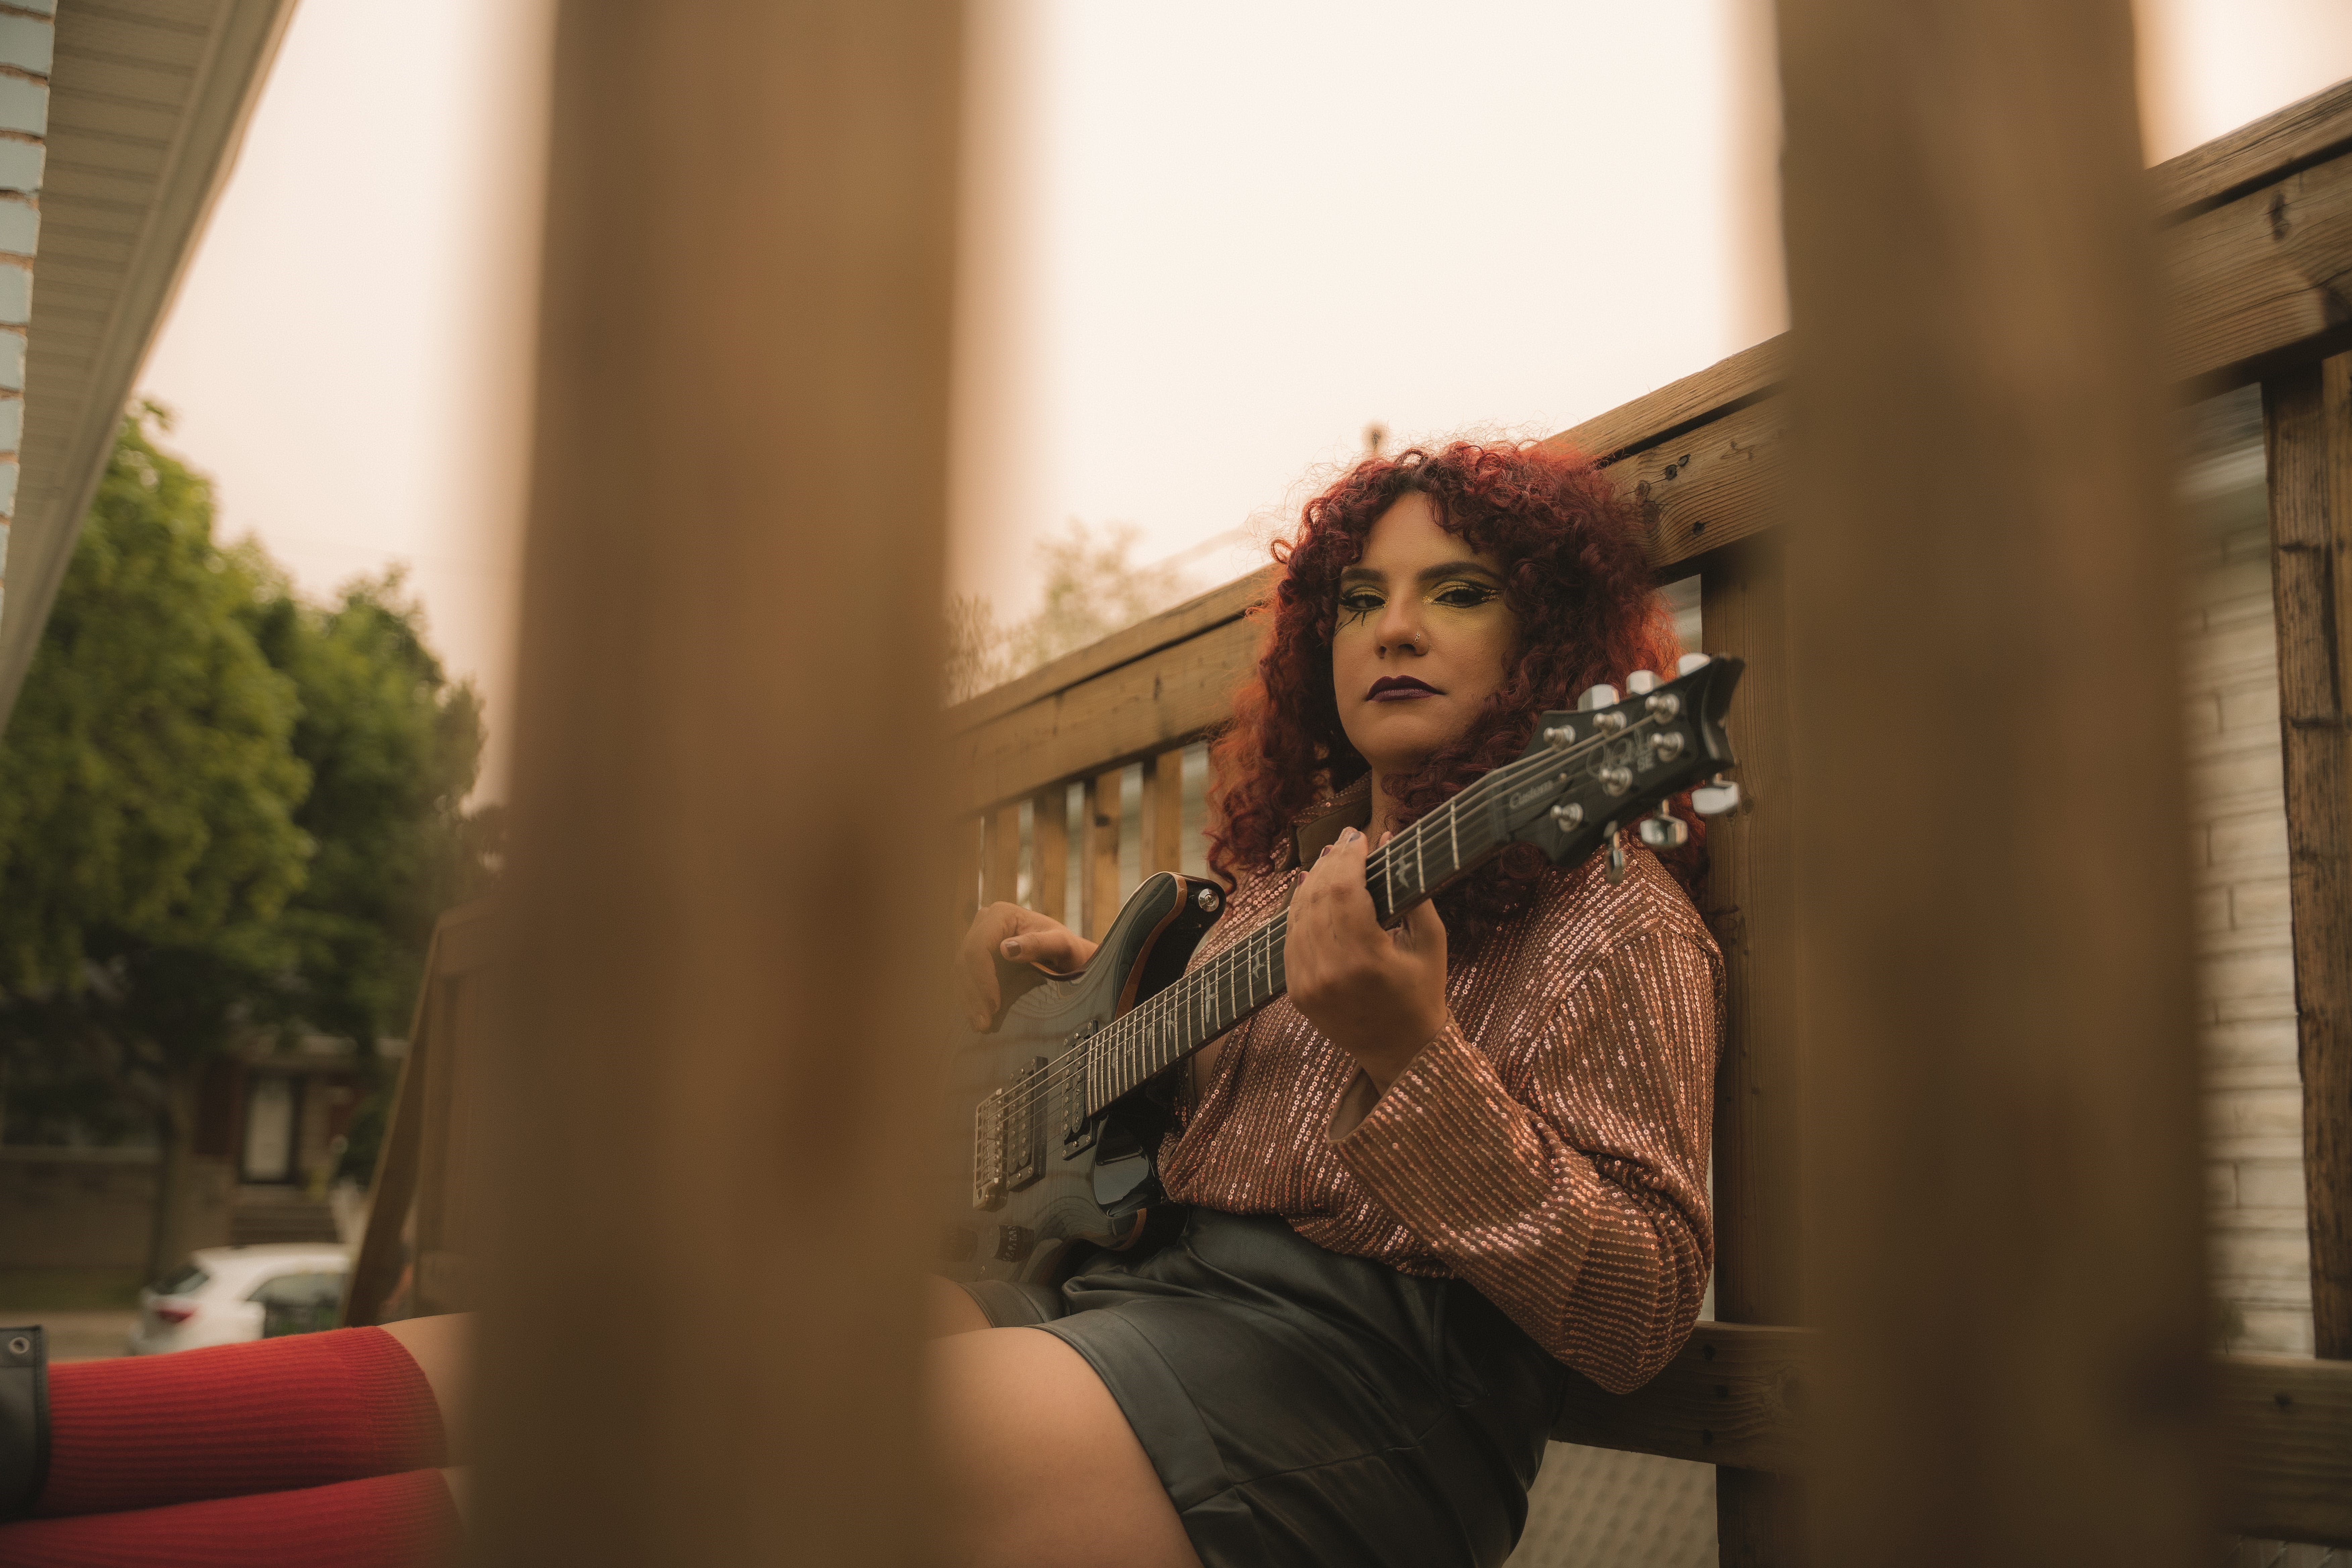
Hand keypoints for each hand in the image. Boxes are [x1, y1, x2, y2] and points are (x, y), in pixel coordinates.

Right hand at [956, 902, 1097, 1029]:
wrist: (1064, 955)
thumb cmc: (1064, 948)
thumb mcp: (1061, 945)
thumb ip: (1038, 944)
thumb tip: (1006, 949)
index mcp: (1001, 915)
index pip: (979, 947)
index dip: (982, 978)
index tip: (993, 1004)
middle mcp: (984, 923)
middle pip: (965, 960)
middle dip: (974, 994)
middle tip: (983, 1023)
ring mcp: (978, 938)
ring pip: (961, 971)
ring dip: (969, 1000)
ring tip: (980, 1025)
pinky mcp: (978, 955)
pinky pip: (966, 978)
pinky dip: (971, 998)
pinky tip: (978, 1017)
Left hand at [1283, 827, 1447, 1090]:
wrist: (1401, 1051)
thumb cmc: (1423, 993)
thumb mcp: (1431, 943)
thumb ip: (1413, 891)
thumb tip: (1389, 839)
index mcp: (1368, 960)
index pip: (1346, 891)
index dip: (1350, 858)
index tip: (1359, 836)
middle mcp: (1331, 972)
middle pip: (1319, 898)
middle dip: (1332, 862)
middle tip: (1345, 840)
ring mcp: (1309, 984)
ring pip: (1299, 916)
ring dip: (1313, 882)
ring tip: (1329, 859)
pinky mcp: (1297, 992)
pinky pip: (1291, 939)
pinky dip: (1298, 910)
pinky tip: (1308, 889)